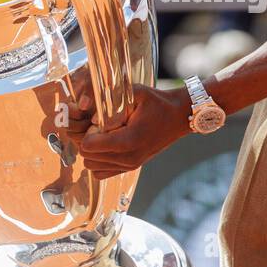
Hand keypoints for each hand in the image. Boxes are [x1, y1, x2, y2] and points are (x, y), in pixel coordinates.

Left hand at [74, 83, 190, 180]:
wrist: (178, 117)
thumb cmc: (156, 103)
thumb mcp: (136, 94)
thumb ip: (113, 105)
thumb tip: (94, 121)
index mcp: (129, 140)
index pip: (88, 146)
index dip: (88, 132)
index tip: (99, 122)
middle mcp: (129, 158)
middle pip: (88, 158)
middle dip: (88, 142)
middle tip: (101, 128)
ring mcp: (130, 166)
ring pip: (92, 167)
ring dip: (93, 152)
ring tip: (105, 137)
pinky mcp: (131, 168)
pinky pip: (101, 173)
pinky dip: (100, 161)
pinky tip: (109, 146)